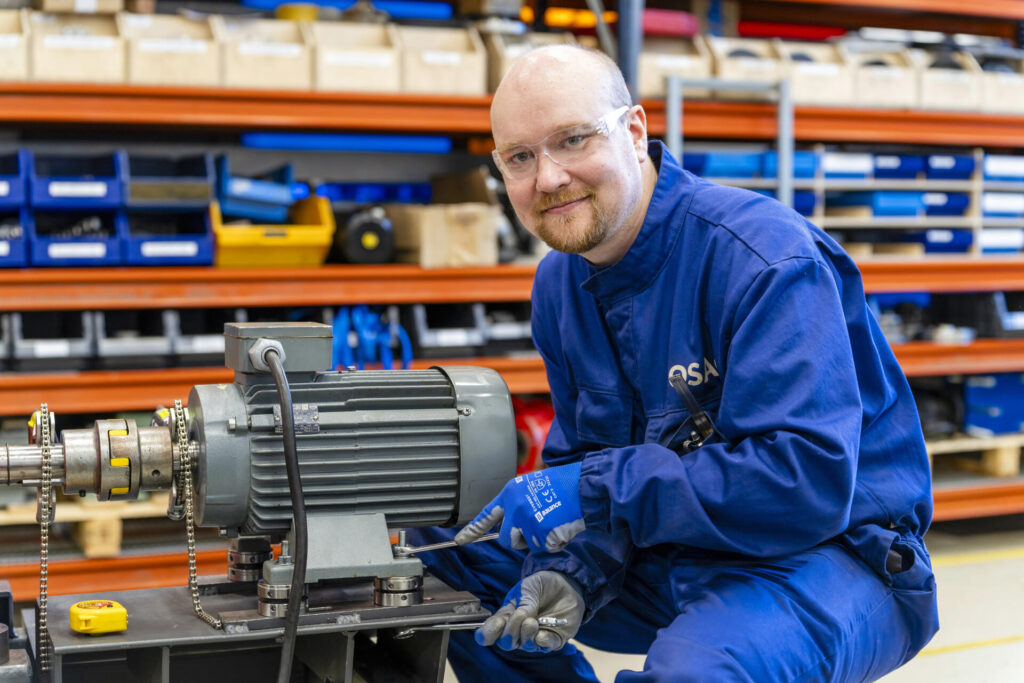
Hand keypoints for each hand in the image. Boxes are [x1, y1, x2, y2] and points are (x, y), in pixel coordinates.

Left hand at [455, 461, 584, 552]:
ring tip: (553, 521)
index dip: (472, 530)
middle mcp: (514, 507)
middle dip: (519, 539)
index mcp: (510, 493)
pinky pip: (545, 547)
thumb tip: (511, 522)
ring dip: (538, 539)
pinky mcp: (542, 533)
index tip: (459, 540)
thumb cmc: (563, 484)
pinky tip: (562, 525)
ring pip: (527, 544)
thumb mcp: (532, 486)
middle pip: (507, 539)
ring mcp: (527, 521)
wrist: (584, 485)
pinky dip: (554, 541)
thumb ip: (517, 503)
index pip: (486, 515)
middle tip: (537, 527)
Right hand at [475, 571, 584, 651]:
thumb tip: (520, 619)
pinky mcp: (553, 640)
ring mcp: (535, 637)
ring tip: (533, 621)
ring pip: (524, 646)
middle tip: (520, 615)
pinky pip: (544, 646)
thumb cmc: (542, 586)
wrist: (566, 584)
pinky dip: (542, 639)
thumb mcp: (528, 588)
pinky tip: (544, 629)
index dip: (487, 634)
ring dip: (526, 634)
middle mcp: (518, 631)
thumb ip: (523, 604)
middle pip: (505, 643)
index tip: (497, 623)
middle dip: (510, 632)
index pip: (488, 634)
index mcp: (506, 617)